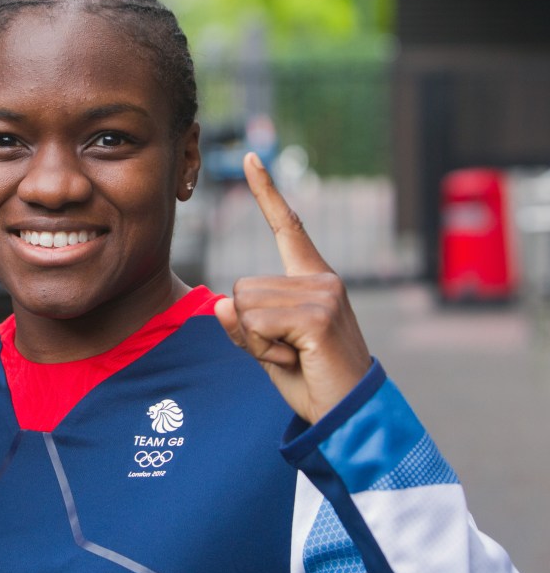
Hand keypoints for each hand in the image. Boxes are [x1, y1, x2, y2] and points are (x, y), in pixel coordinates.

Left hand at [214, 153, 370, 424]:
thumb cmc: (309, 378)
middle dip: (251, 328)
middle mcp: (321, 277)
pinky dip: (265, 350)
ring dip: (258, 341)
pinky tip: (298, 359)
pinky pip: (256, 325)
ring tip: (295, 356)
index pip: (288, 226)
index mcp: (312, 279)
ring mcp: (323, 293)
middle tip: (288, 351)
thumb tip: (222, 305)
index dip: (267, 192)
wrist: (349, 415)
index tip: (250, 156)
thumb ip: (242, 324)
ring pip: (245, 306)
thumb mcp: (266, 348)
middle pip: (241, 287)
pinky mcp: (318, 315)